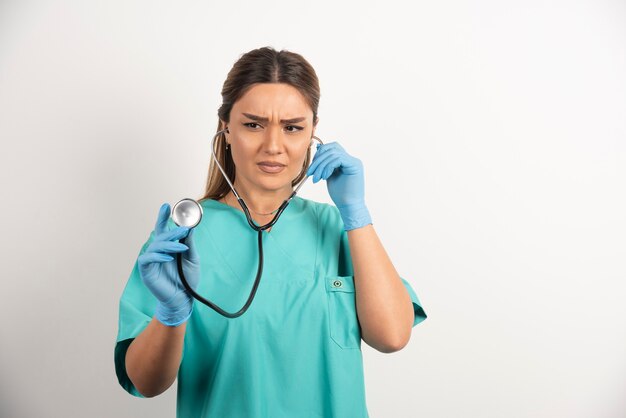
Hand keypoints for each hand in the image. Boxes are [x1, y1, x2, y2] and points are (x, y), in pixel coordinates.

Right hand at [137, 203, 199, 325]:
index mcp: (168, 246)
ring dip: (170, 244)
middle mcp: (158, 251)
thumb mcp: (192, 259)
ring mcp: (151, 260)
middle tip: (184, 228)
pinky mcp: (146, 271)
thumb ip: (189, 244)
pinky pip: (147, 259)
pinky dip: (158, 256)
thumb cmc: (187, 279)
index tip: (166, 206)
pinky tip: (168, 257)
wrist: (183, 299)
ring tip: (182, 247)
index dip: (163, 217)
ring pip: (156, 246)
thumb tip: (190, 227)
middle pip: (161, 235)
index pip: (164, 228)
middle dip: (172, 231)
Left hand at [306, 142, 371, 229]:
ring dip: (321, 166)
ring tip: (317, 178)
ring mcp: (354, 161)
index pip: (332, 147)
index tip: (312, 168)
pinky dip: (328, 167)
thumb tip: (318, 149)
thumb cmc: (340, 194)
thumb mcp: (329, 175)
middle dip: (318, 159)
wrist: (349, 206)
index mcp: (345, 160)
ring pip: (333, 154)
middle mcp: (351, 159)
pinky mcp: (355, 165)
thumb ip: (325, 164)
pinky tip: (325, 177)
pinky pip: (338, 159)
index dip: (319, 154)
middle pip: (332, 148)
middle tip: (311, 173)